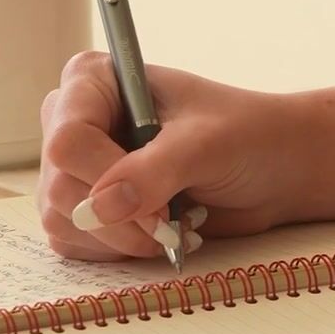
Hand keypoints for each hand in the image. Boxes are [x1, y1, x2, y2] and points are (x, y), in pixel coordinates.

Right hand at [37, 52, 305, 259]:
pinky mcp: (87, 209)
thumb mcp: (205, 145)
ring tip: (171, 223)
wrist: (274, 169)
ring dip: (121, 239)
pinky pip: (76, 244)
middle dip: (118, 219)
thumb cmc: (245, 136)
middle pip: (60, 187)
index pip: (67, 139)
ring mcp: (76, 168)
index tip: (156, 203)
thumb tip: (101, 207)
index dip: (105, 179)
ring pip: (63, 221)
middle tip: (169, 222)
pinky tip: (157, 234)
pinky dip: (118, 251)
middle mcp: (73, 121)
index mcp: (92, 82)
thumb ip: (153, 171)